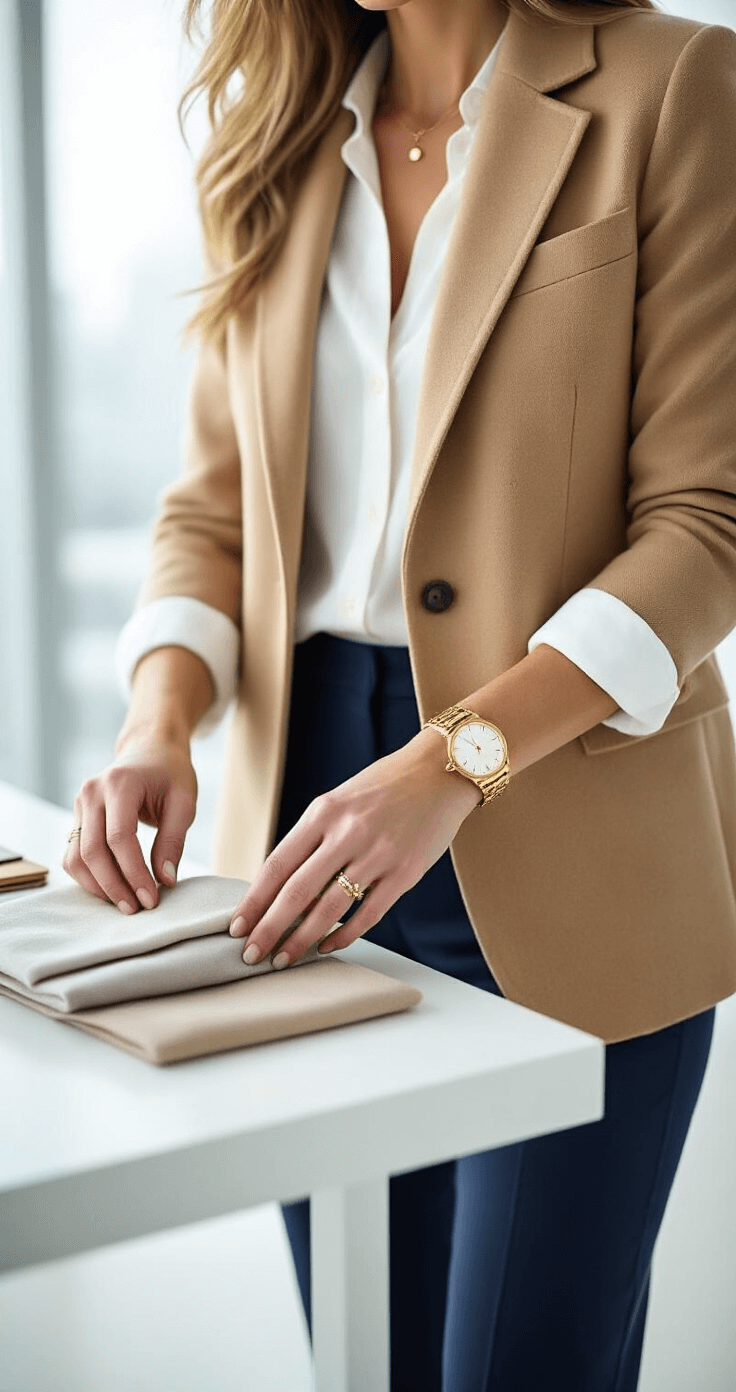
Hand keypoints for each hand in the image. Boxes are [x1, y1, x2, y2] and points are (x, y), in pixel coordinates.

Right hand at [62, 736, 197, 912]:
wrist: (149, 750)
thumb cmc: (170, 774)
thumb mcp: (183, 802)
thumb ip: (174, 840)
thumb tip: (165, 880)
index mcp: (120, 784)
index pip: (119, 837)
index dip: (134, 873)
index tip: (152, 898)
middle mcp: (92, 793)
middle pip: (92, 851)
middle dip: (114, 886)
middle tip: (137, 908)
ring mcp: (80, 804)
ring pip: (76, 857)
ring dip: (98, 886)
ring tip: (125, 903)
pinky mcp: (77, 817)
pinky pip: (74, 854)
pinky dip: (89, 877)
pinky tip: (112, 889)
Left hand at [228, 727, 480, 966]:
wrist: (439, 772)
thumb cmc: (383, 787)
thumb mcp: (338, 801)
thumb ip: (312, 839)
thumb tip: (281, 889)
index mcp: (324, 812)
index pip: (277, 865)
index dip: (254, 900)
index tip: (236, 926)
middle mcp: (348, 832)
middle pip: (297, 892)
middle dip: (269, 929)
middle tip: (251, 954)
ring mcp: (379, 854)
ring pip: (330, 909)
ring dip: (302, 940)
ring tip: (284, 959)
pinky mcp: (406, 872)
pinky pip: (368, 914)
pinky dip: (344, 935)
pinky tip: (327, 946)